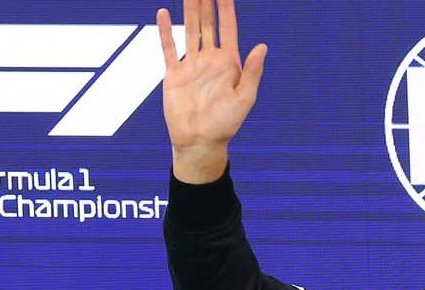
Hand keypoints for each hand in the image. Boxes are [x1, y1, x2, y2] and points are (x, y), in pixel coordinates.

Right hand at [158, 0, 267, 182]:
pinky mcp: (173, 73)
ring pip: (189, 30)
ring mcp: (191, 64)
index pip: (228, 28)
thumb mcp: (244, 98)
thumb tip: (261, 46)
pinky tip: (162, 12)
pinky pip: (168, 47)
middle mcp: (210, 60)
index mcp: (229, 64)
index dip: (227, 8)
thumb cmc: (226, 124)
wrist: (200, 141)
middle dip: (206, 3)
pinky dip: (165, 30)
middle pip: (208, 23)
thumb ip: (251, 72)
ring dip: (189, 10)